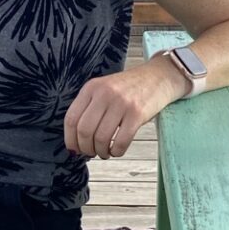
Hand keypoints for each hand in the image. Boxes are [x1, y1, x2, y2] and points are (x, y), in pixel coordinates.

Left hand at [64, 56, 186, 160]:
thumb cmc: (129, 89)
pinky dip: (116, 152)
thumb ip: (89, 108)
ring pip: (101, 138)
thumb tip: (75, 142)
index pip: (71, 119)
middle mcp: (104, 93)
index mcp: (91, 88)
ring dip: (101, 152)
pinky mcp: (137, 114)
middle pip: (84, 130)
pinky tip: (117, 150)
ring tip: (105, 152)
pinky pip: (120, 142)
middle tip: (91, 153)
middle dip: (85, 148)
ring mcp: (121, 103)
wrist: (158, 77)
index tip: (74, 149)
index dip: (70, 139)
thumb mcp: (104, 90)